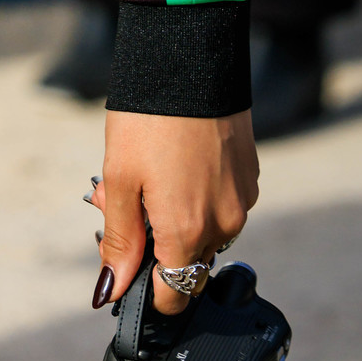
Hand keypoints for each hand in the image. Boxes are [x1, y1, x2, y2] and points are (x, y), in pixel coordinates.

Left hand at [91, 110, 257, 316]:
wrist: (190, 64)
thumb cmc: (147, 121)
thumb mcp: (119, 180)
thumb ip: (120, 240)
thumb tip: (112, 290)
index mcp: (189, 232)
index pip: (175, 296)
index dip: (145, 288)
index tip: (123, 262)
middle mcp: (224, 225)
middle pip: (187, 262)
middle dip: (154, 244)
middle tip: (122, 201)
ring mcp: (242, 201)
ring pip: (205, 232)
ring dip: (175, 219)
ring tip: (145, 175)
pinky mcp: (249, 178)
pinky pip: (220, 206)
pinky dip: (196, 197)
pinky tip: (173, 162)